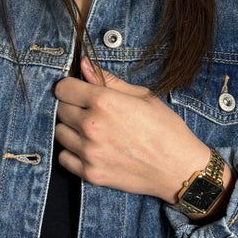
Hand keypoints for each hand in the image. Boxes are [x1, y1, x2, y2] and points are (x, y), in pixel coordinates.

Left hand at [54, 56, 233, 218]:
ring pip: (59, 133)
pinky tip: (89, 149)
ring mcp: (89, 152)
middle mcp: (91, 126)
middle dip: (71, 107)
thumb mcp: (142, 96)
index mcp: (104, 102)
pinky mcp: (90, 173)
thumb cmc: (165, 129)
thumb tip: (84, 64)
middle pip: (60, 110)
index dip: (69, 88)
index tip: (77, 91)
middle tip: (89, 112)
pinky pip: (64, 158)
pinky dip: (72, 153)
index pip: (63, 89)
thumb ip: (108, 80)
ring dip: (70, 130)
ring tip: (91, 131)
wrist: (178, 169)